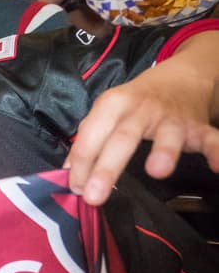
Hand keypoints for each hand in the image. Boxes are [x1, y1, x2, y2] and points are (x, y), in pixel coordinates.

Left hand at [66, 54, 218, 204]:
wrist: (180, 76)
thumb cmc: (134, 102)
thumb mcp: (106, 113)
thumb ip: (88, 142)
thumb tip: (68, 174)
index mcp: (112, 105)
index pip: (90, 137)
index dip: (80, 165)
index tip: (75, 190)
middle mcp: (141, 109)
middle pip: (123, 138)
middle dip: (107, 167)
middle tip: (95, 196)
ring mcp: (171, 118)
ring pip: (168, 134)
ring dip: (164, 151)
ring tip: (157, 171)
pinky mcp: (198, 126)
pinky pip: (210, 138)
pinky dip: (217, 150)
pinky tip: (218, 165)